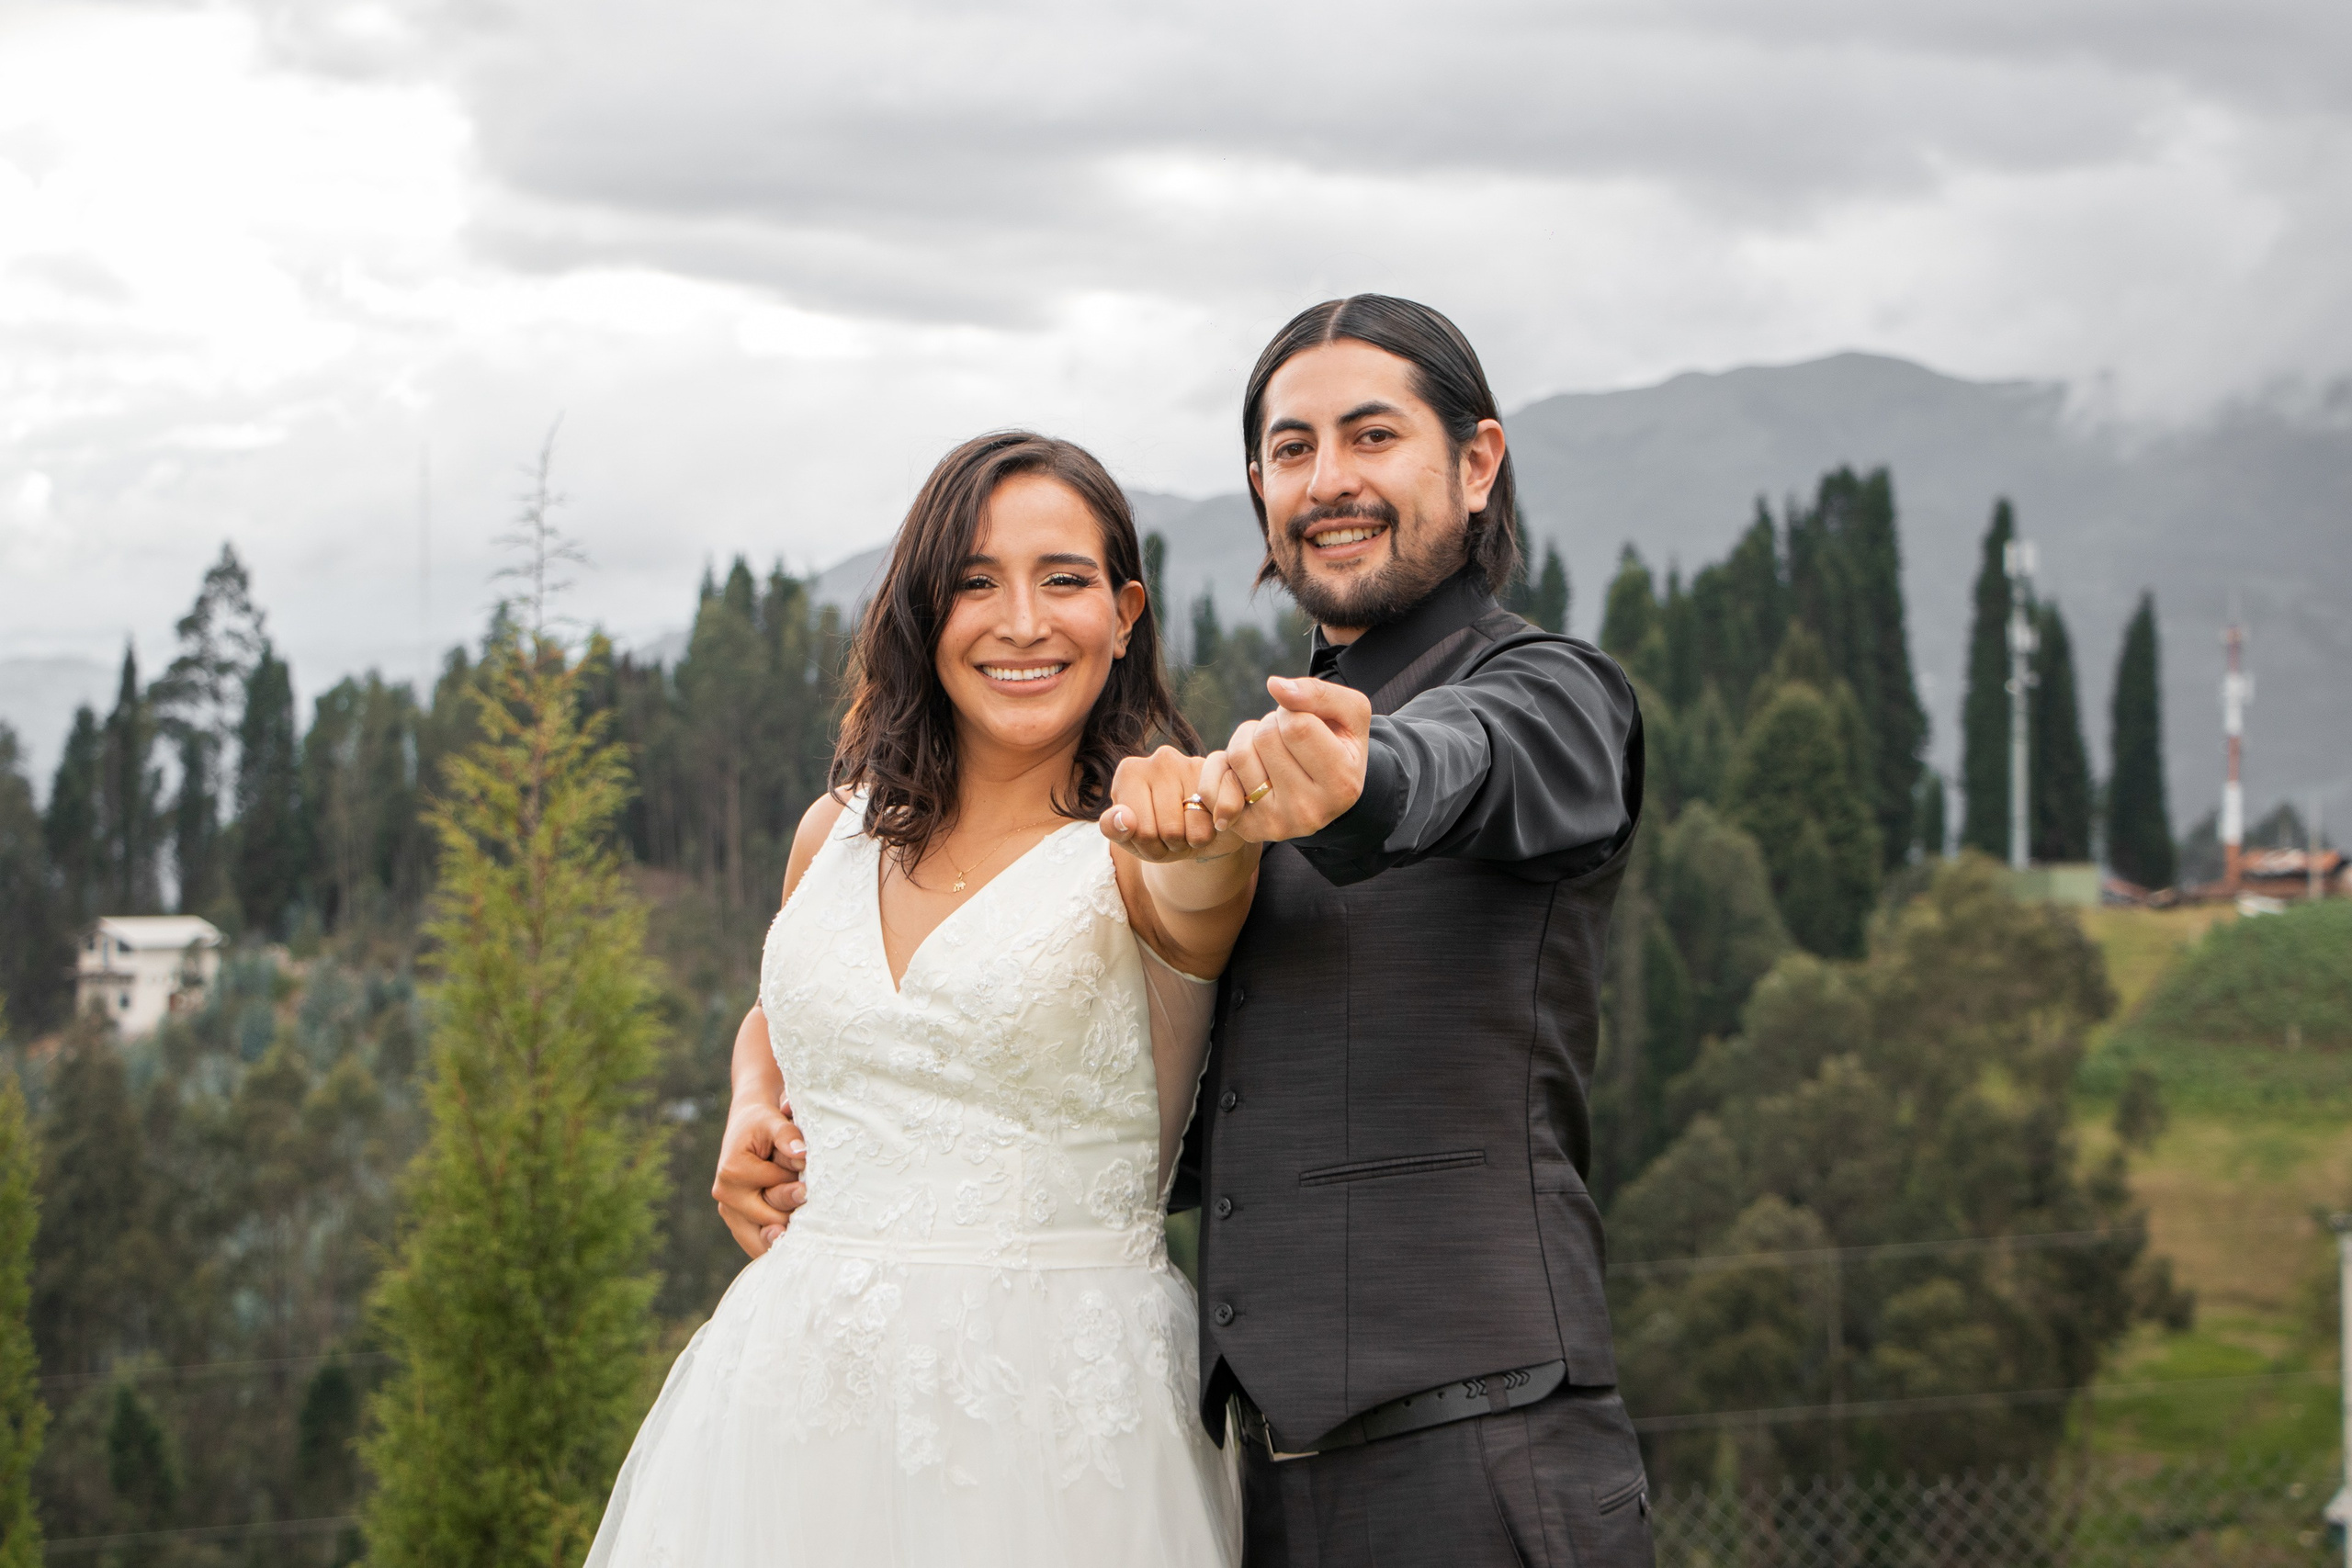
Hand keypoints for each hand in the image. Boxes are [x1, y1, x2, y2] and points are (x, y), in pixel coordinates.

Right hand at [713, 1089, 805, 1257]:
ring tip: (806, 1231)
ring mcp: (729, 1212)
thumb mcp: (774, 1122)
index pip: (778, 1191)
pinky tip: (795, 1244)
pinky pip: (757, 1245)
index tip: (808, 1177)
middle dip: (795, 1213)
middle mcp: (726, 1196)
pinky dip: (776, 1247)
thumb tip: (802, 1154)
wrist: (747, 1127)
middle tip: (811, 1205)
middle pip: (772, 1220)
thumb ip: (788, 1135)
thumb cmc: (763, 1123)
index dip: (799, 1185)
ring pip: (762, 1242)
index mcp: (733, 1172)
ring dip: (786, 1237)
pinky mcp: (736, 1222)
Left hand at [1101, 745, 1241, 863]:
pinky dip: (1220, 827)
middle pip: (1169, 830)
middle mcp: (1161, 759)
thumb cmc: (1155, 831)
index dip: (1147, 846)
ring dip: (1196, 840)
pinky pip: (1226, 811)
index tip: (1148, 835)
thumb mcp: (1128, 838)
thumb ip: (1114, 829)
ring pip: (1198, 828)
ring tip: (1189, 829)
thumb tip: (1124, 819)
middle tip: (1172, 835)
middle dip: (1172, 844)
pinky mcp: (1225, 771)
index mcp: (1130, 772)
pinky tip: (1215, 820)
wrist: (1195, 830)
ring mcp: (1194, 761)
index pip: (1140, 830)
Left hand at [1210, 675, 1371, 842]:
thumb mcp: (1349, 714)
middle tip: (1288, 740)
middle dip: (1272, 725)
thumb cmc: (1338, 746)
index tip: (1306, 722)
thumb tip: (1274, 685)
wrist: (1326, 795)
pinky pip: (1212, 783)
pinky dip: (1223, 765)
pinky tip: (1246, 771)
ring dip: (1248, 740)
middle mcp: (1309, 811)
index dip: (1294, 711)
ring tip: (1271, 753)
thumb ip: (1319, 693)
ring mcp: (1276, 824)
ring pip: (1238, 754)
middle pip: (1265, 738)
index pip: (1296, 725)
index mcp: (1341, 783)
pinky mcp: (1247, 829)